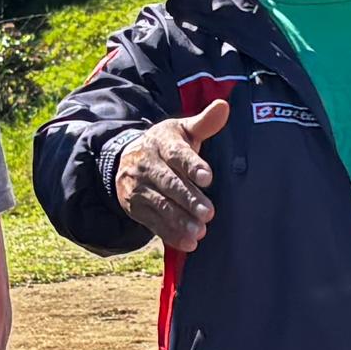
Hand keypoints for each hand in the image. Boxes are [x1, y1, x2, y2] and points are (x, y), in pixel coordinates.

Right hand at [112, 99, 230, 246]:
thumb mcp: (182, 131)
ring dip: (180, 221)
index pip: (177, 154)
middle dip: (189, 199)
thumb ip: (204, 123)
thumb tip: (224, 106)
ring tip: (200, 231)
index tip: (207, 177)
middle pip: (169, 183)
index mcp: (162, 142)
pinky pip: (153, 223)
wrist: (126, 159)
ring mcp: (138, 187)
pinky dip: (170, 234)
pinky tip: (188, 243)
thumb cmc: (167, 145)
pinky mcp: (136, 208)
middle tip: (209, 213)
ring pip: (160, 205)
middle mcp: (146, 164)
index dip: (192, 165)